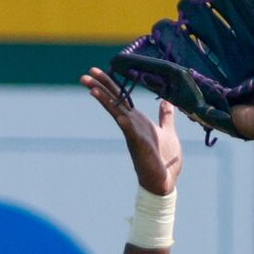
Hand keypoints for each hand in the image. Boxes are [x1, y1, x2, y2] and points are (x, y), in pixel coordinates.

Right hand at [82, 66, 182, 194]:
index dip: (110, 84)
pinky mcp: (140, 146)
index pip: (121, 98)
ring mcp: (133, 135)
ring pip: (117, 114)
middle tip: (85, 74)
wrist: (165, 182)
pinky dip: (125, 123)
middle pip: (113, 102)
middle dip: (100, 87)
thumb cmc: (164, 160)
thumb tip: (167, 101)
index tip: (97, 71)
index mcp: (138, 121)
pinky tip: (118, 115)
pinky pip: (130, 132)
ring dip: (105, 101)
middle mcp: (131, 126)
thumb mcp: (167, 132)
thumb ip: (165, 116)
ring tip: (92, 89)